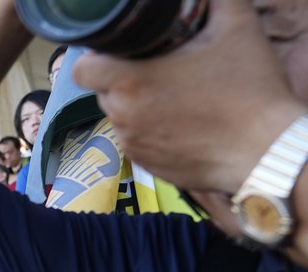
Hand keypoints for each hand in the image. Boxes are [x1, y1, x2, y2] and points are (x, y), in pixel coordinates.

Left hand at [73, 0, 304, 195]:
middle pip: (104, 90)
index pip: (82, 69)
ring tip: (177, 95)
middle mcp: (123, 116)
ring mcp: (133, 144)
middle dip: (125, 78)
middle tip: (161, 69)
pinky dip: (152, 129)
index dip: (94, 58)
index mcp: (131, 82)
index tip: (115, 53)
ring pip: (121, 116)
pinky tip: (183, 121)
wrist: (265, 151)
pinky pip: (137, 140)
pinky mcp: (146, 165)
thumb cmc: (249, 91)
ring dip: (139, 104)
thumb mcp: (237, 28)